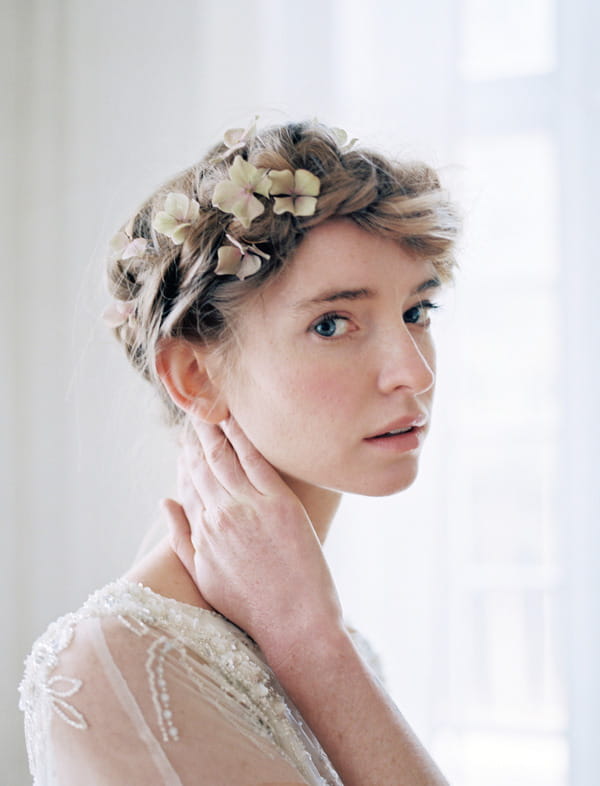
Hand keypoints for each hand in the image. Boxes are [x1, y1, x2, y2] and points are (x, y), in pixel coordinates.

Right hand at [162, 414, 343, 667]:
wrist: (294, 624)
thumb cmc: (250, 606)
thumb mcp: (203, 576)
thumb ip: (180, 537)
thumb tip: (163, 501)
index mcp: (202, 532)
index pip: (187, 483)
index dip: (184, 457)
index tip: (184, 438)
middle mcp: (220, 514)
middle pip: (202, 464)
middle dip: (195, 435)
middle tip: (194, 410)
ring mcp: (249, 506)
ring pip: (225, 456)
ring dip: (214, 428)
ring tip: (210, 406)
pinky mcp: (279, 502)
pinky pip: (256, 459)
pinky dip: (243, 436)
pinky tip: (235, 418)